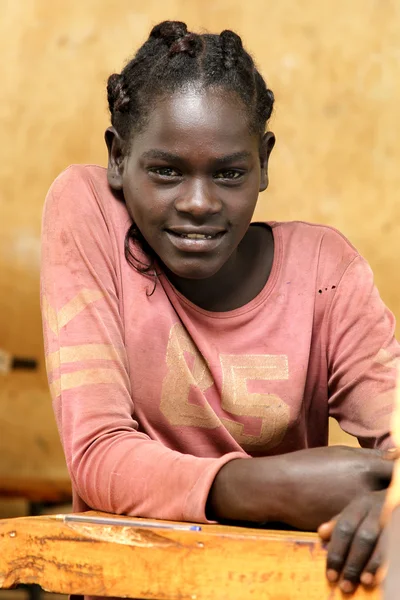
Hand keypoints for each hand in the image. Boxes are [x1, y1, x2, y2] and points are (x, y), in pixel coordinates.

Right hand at [208, 446, 392, 527]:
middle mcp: (364, 491)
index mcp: (364, 468)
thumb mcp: (339, 453)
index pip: (398, 472)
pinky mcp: (346, 530)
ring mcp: (356, 512)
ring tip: (384, 518)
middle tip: (393, 498)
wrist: (279, 487)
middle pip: (394, 497)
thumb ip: (370, 456)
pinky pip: (367, 532)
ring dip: (386, 518)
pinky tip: (372, 530)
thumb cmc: (309, 464)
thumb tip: (397, 455)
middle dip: (396, 497)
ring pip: (383, 519)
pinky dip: (372, 531)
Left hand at [318, 489, 385, 593]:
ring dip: (372, 565)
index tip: (331, 575)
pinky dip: (386, 561)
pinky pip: (394, 545)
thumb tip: (321, 533)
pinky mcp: (399, 526)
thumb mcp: (358, 509)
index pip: (344, 528)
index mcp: (361, 504)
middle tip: (345, 585)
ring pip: (381, 543)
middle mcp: (377, 509)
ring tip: (364, 582)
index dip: (336, 553)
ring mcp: (392, 517)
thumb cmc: (376, 509)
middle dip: (353, 563)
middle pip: (362, 537)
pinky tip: (381, 576)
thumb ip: (340, 522)